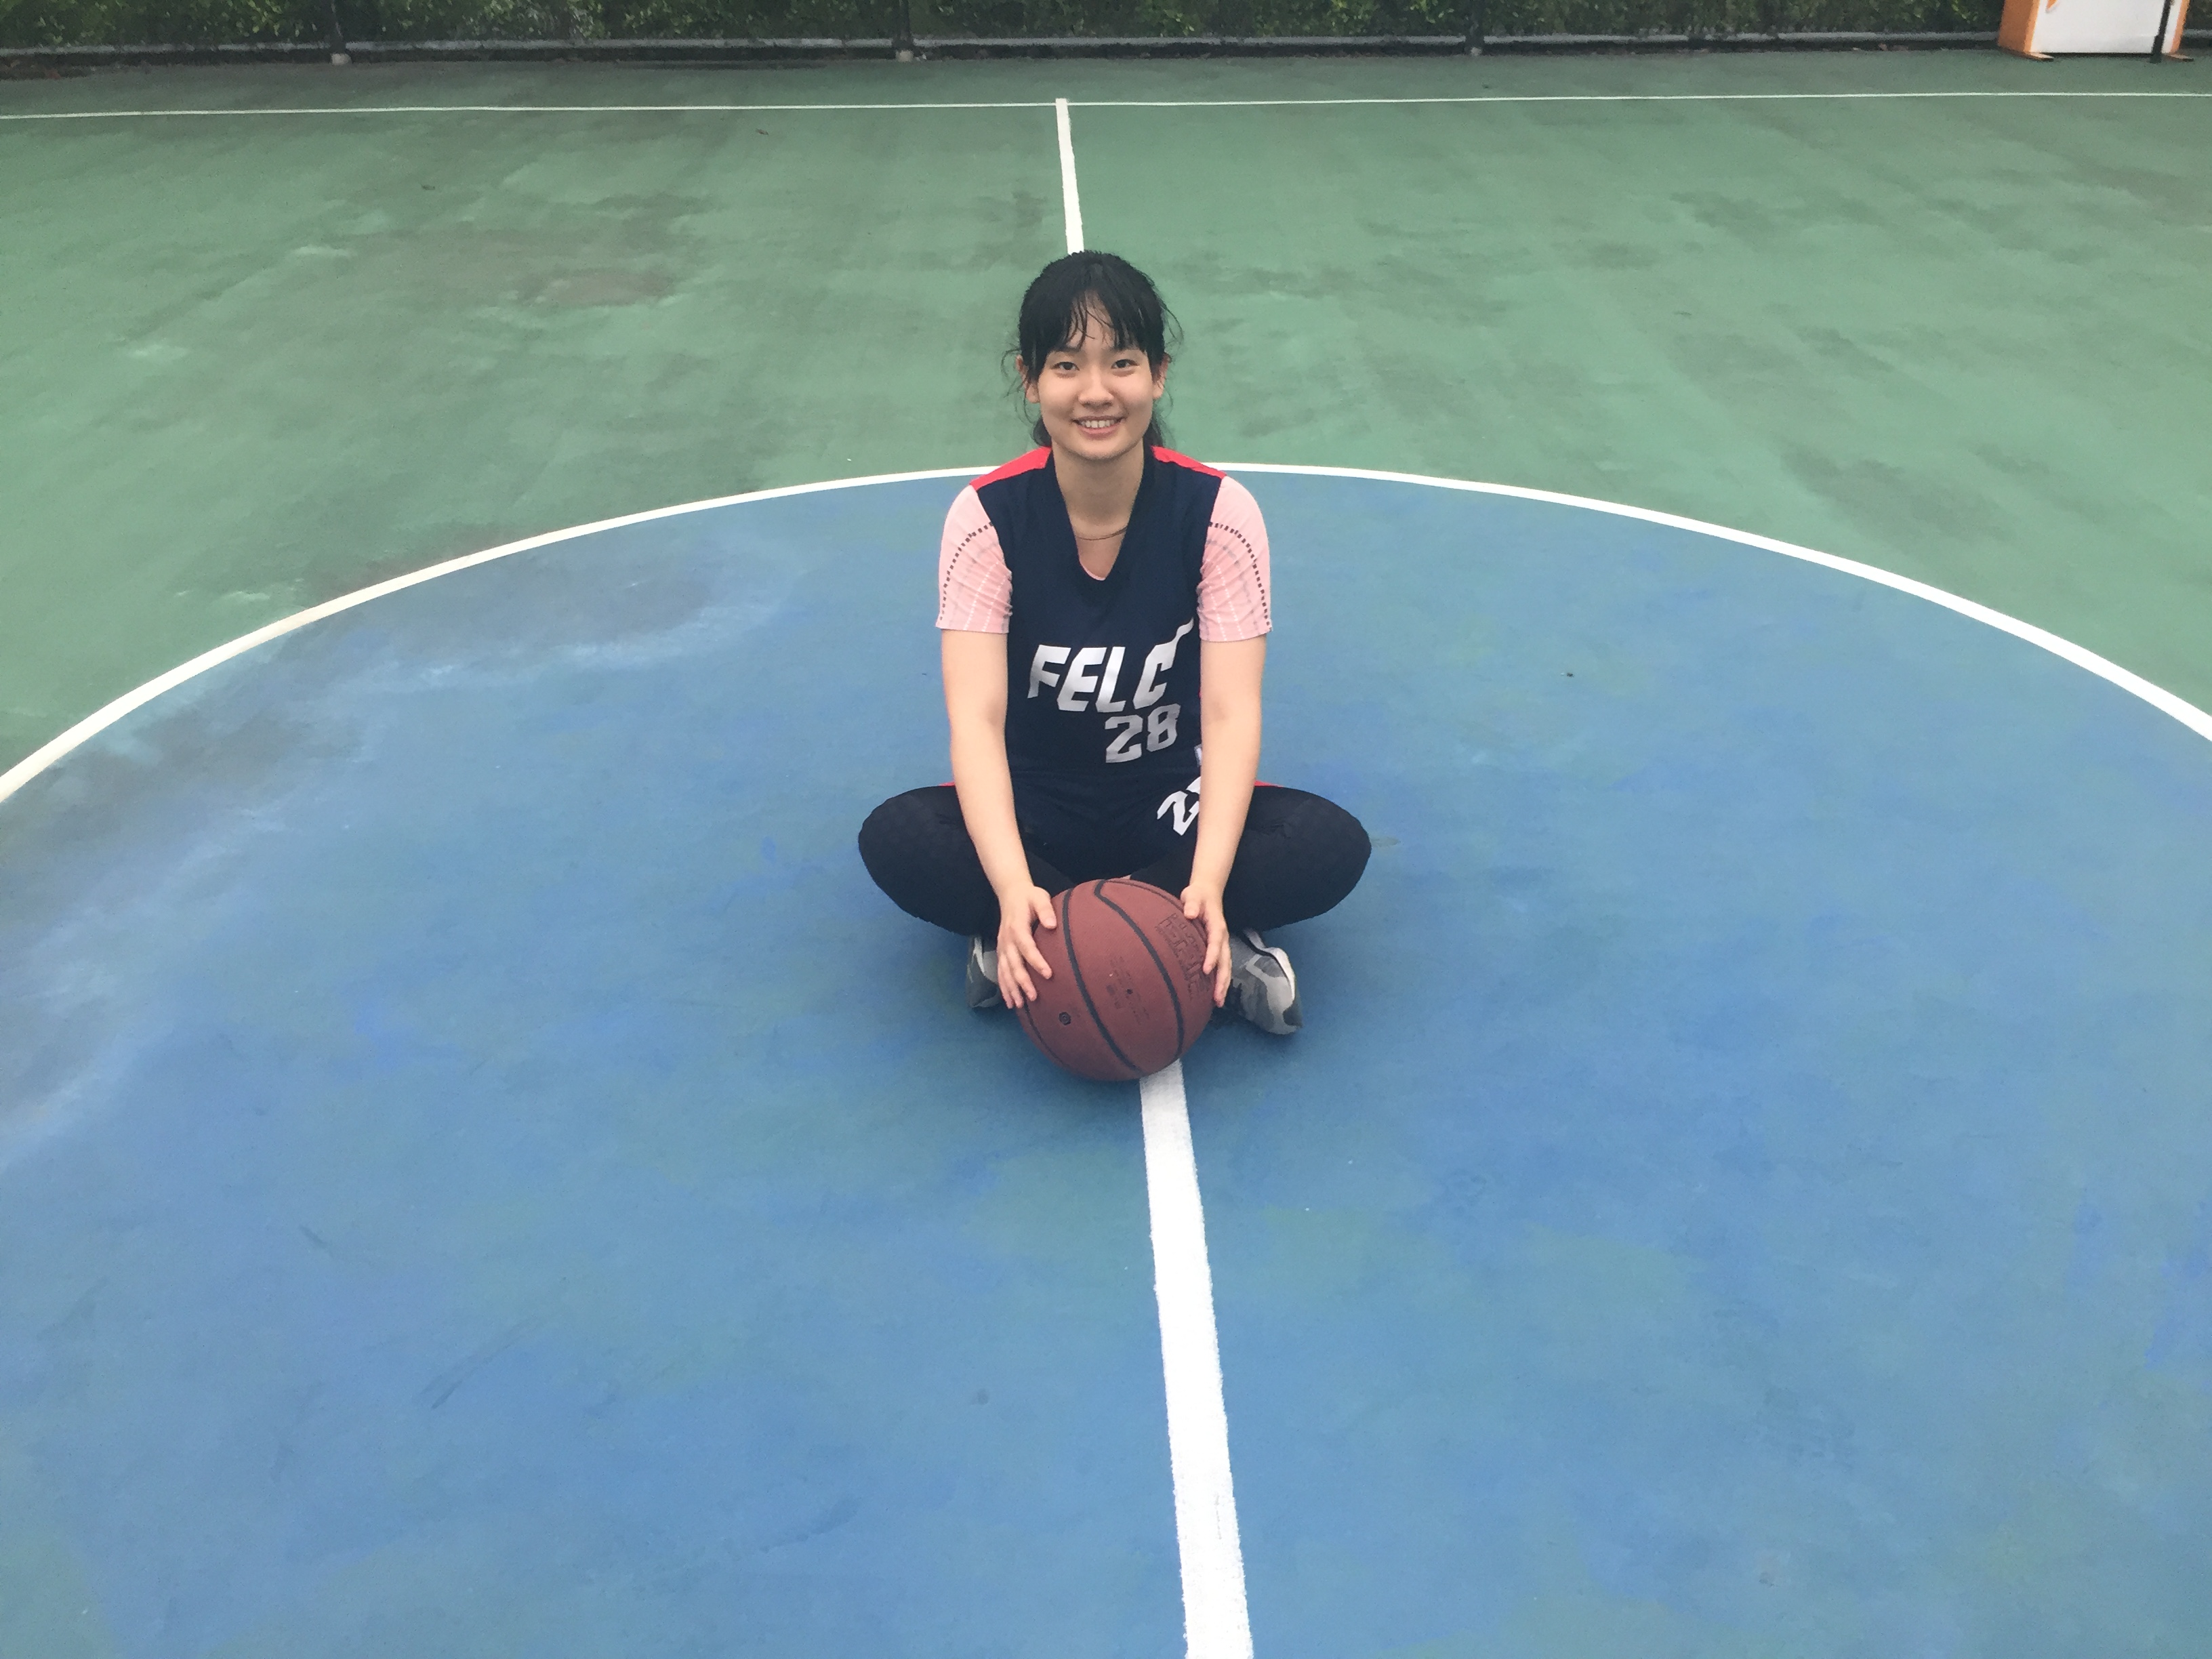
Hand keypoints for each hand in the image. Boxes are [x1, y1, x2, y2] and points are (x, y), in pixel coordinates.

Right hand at [996, 885, 1058, 1007]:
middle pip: (1013, 964)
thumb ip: (1045, 910)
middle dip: (1022, 982)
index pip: (1027, 947)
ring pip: (1004, 971)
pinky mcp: (1001, 951)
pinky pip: (1000, 972)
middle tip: (1033, 997)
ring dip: (1011, 988)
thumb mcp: (1039, 897)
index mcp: (1017, 927)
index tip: (1048, 974)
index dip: (1036, 961)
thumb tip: (1052, 925)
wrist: (1010, 894)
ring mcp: (1002, 947)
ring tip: (1019, 1005)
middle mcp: (1007, 940)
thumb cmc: (1029, 897)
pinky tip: (1009, 1001)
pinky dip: (1003, 987)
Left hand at [1182, 882, 1230, 1007]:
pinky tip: (1214, 994)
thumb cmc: (1197, 896)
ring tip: (1218, 1002)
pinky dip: (1220, 980)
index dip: (1211, 957)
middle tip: (1216, 998)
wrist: (1208, 893)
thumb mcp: (1193, 895)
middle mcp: (1222, 937)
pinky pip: (1222, 966)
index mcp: (1216, 926)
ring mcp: (1221, 944)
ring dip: (1223, 984)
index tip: (1205, 970)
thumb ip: (1192, 904)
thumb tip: (1190, 914)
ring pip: (1226, 967)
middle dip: (1222, 980)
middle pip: (1225, 961)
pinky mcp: (1218, 948)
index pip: (1215, 943)